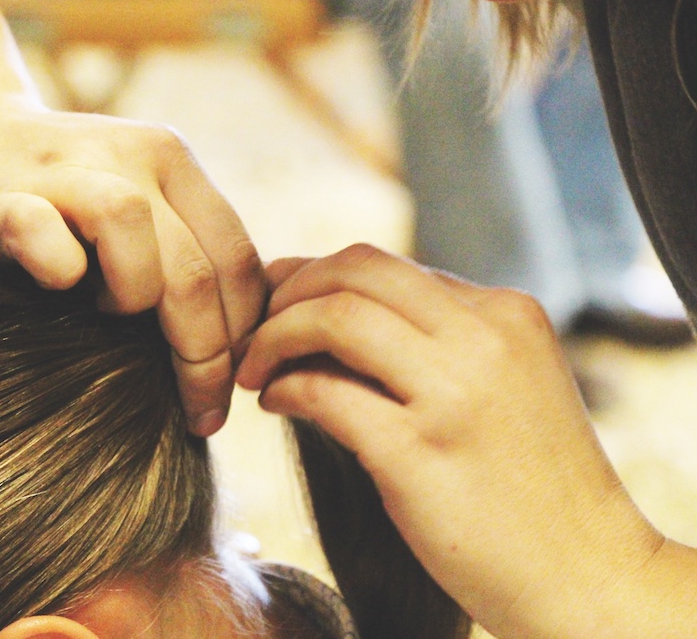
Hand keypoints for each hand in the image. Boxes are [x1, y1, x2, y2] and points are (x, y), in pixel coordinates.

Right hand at [0, 95, 265, 435]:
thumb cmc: (60, 205)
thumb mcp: (137, 212)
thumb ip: (183, 256)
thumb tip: (236, 358)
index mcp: (174, 164)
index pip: (238, 259)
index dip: (244, 334)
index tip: (232, 388)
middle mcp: (132, 156)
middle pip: (197, 267)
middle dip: (206, 355)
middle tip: (199, 411)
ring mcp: (65, 169)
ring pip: (131, 227)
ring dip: (132, 296)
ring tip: (106, 315)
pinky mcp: (0, 196)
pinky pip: (40, 232)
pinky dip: (57, 269)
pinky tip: (54, 286)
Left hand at [236, 245, 662, 637]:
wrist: (588, 574)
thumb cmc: (533, 484)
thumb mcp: (505, 385)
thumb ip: (440, 342)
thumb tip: (337, 315)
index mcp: (506, 312)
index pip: (386, 266)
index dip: (316, 278)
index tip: (280, 303)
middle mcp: (483, 337)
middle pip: (354, 270)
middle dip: (286, 291)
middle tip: (254, 327)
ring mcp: (453, 392)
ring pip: (333, 316)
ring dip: (272, 336)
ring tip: (253, 369)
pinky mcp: (419, 451)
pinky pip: (324, 391)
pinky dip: (283, 388)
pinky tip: (274, 403)